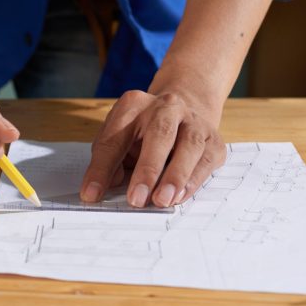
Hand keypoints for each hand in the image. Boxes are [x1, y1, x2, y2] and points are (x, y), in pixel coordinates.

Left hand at [80, 90, 225, 207]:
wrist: (187, 109)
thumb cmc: (143, 132)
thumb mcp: (119, 139)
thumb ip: (110, 161)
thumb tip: (104, 187)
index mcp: (133, 105)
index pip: (113, 139)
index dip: (101, 169)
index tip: (91, 194)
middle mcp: (167, 107)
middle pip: (159, 134)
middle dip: (147, 169)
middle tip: (136, 199)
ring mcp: (194, 121)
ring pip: (189, 145)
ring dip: (175, 176)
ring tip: (161, 200)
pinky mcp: (214, 140)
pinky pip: (206, 160)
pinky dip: (193, 180)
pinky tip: (180, 196)